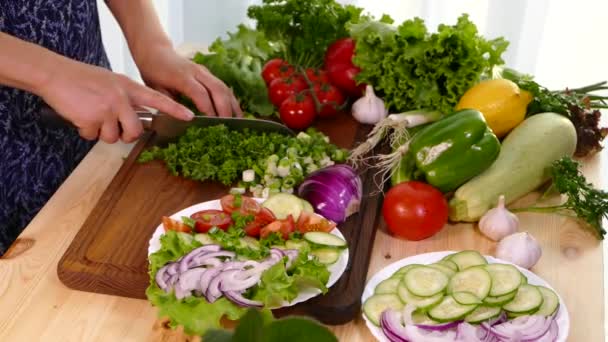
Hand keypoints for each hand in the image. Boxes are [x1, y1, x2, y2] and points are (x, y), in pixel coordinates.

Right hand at [38, 58, 193, 142]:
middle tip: (115, 128)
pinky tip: (80, 116)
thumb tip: (136, 121)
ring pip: (113, 137)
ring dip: (102, 133)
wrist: (55, 74)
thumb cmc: (82, 79)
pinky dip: (86, 131)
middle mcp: (121, 98)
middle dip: (126, 135)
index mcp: (128, 87)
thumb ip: (127, 99)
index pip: (157, 99)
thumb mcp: (111, 83)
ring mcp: (107, 109)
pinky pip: (93, 136)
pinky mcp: (91, 119)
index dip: (174, 109)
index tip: (190, 117)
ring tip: (92, 116)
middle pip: (135, 131)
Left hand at [135, 45, 242, 116]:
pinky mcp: (209, 74)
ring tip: (238, 122)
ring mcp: (205, 72)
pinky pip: (224, 87)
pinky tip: (235, 113)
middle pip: (218, 89)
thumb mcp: (155, 90)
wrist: (155, 51)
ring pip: (224, 87)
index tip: (212, 124)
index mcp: (182, 77)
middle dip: (225, 109)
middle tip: (229, 127)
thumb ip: (170, 104)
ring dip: (233, 105)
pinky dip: (231, 100)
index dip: (208, 108)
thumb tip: (183, 120)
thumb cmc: (154, 72)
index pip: (200, 93)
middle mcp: (197, 72)